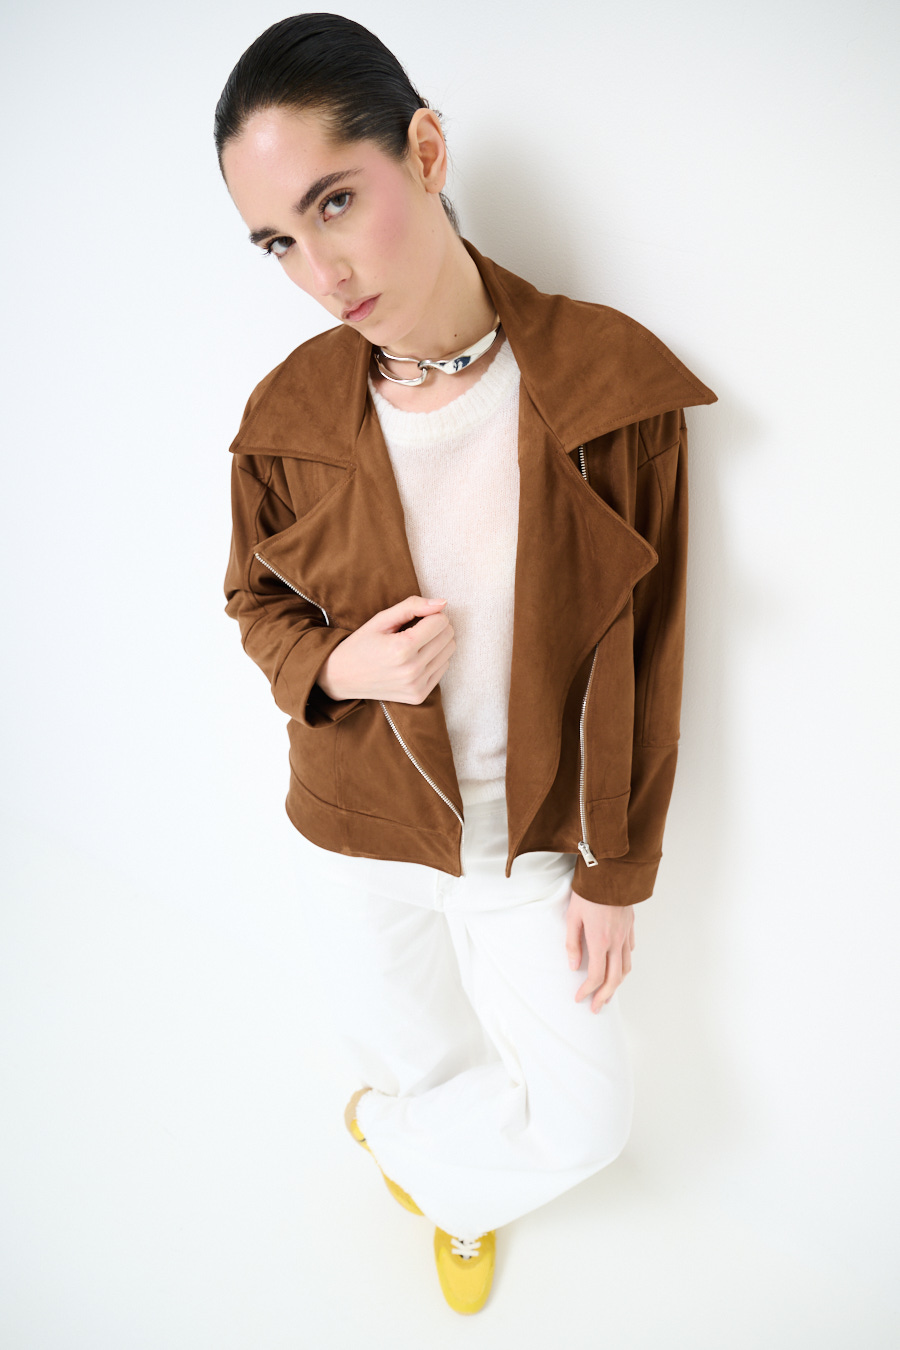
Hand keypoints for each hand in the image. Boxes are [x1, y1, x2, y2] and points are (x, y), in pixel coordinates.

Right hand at [317, 596, 455, 704]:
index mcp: (402, 648)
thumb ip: (412, 606)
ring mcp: (416, 686)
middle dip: (436, 627)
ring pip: (449, 653)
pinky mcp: (418, 696)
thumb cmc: (361, 644)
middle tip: (416, 628)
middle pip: (448, 637)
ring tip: (415, 643)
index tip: (417, 616)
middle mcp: (412, 670)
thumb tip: (442, 602)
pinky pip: (442, 669)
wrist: (341, 678)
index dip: (431, 614)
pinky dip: (434, 659)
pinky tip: (415, 658)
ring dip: (437, 643)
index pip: (440, 622)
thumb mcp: (381, 619)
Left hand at [565, 889, 634, 1012]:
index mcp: (600, 942)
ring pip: (626, 967)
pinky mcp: (630, 925)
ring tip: (607, 993)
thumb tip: (573, 966)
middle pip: (614, 978)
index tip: (579, 998)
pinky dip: (624, 964)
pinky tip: (617, 965)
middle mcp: (616, 942)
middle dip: (604, 996)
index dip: (587, 991)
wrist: (611, 872)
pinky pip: (630, 951)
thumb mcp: (572, 917)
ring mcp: (625, 934)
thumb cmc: (588, 892)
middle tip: (596, 1008)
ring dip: (616, 984)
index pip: (596, 976)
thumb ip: (572, 944)